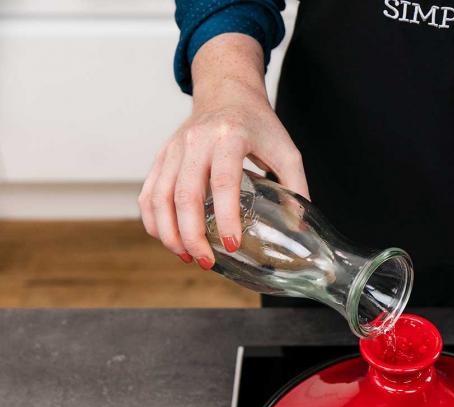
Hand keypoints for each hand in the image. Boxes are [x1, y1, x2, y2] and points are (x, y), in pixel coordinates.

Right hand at [138, 34, 308, 268]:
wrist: (227, 92)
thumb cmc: (259, 125)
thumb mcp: (287, 150)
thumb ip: (296, 187)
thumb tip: (299, 227)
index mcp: (230, 138)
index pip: (223, 181)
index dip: (225, 216)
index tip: (232, 244)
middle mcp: (197, 141)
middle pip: (185, 194)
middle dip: (192, 234)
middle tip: (207, 261)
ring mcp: (175, 148)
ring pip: (160, 196)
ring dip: (169, 233)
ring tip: (187, 256)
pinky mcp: (162, 156)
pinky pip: (149, 192)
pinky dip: (153, 220)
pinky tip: (168, 240)